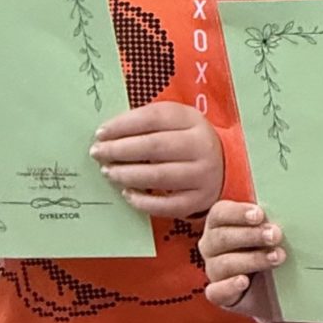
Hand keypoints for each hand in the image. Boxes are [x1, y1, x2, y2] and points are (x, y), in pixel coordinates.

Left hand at [91, 104, 224, 218]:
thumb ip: (146, 123)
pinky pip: (166, 205)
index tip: (100, 133)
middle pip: (153, 147)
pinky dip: (142, 201)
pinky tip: (127, 193)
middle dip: (119, 150)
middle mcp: (201, 146)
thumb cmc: (187, 142)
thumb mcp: (175, 122)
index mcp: (192, 120)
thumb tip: (107, 134)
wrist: (224, 166)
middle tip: (98, 154)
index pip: (152, 118)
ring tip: (109, 172)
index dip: (122, 125)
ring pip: (158, 176)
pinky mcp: (199, 200)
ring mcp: (202, 175)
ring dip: (127, 175)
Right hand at [200, 200, 285, 309]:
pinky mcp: (219, 294)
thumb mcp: (271, 233)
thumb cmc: (270, 250)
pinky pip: (216, 291)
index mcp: (220, 224)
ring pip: (224, 263)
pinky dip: (229, 286)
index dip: (238, 213)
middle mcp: (212, 246)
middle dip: (250, 235)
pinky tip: (243, 282)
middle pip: (222, 237)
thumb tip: (288, 209)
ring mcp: (214, 270)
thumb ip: (270, 221)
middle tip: (275, 235)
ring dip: (252, 259)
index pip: (220, 213)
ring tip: (276, 258)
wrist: (277, 289)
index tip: (259, 215)